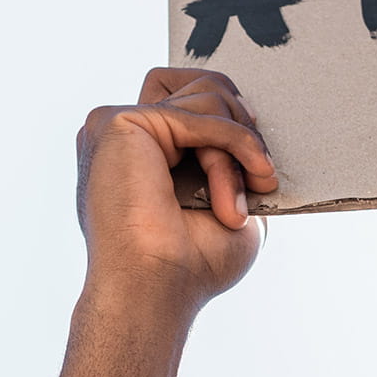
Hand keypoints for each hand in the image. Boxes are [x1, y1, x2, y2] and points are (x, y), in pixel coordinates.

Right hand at [74, 68, 279, 303]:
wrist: (156, 291)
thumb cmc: (190, 265)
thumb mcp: (227, 199)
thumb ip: (231, 156)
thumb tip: (250, 116)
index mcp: (142, 153)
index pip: (192, 99)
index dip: (232, 119)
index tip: (259, 166)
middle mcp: (125, 135)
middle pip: (201, 84)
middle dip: (242, 127)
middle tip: (259, 178)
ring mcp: (117, 125)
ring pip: (207, 96)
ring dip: (237, 150)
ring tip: (235, 202)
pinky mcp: (118, 122)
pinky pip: (199, 112)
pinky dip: (234, 146)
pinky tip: (247, 181)